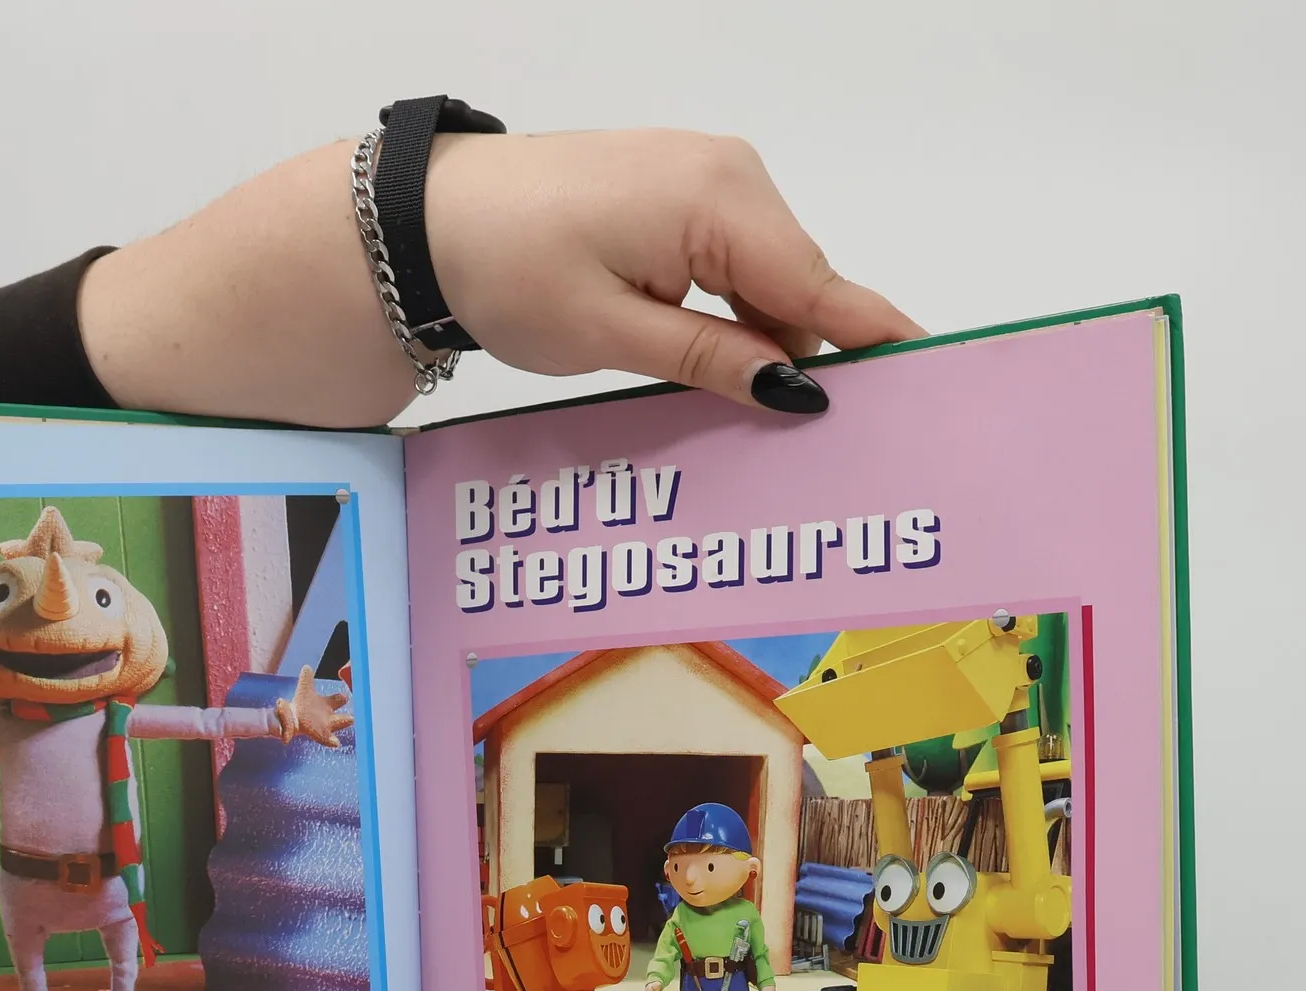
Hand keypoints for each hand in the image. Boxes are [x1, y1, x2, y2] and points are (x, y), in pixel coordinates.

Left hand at [78, 130, 919, 425]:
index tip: (931, 377)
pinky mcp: (680, 192)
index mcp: (720, 202)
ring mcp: (706, 178)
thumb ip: (713, 359)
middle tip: (823, 440)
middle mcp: (730, 176)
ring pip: (767, 279)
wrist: (433, 220)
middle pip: (799, 286)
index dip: (872, 340)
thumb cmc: (510, 266)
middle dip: (808, 354)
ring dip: (763, 340)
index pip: (819, 286)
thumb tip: (797, 391)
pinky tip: (721, 366)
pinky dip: (733, 313)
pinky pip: (734, 262)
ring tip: (756, 415)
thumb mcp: (613, 332)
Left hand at [274, 665, 352, 747]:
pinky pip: (327, 739)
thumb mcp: (304, 690)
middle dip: (348, 716)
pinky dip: (331, 741)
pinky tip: (336, 743)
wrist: (290, 718)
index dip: (342, 698)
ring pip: (337, 726)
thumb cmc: (301, 704)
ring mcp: (325, 727)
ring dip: (342, 724)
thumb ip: (306, 679)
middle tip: (353, 716)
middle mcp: (329, 716)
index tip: (346, 696)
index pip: (338, 700)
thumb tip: (306, 667)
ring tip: (351, 722)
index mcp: (327, 704)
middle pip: (342, 716)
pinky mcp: (319, 735)